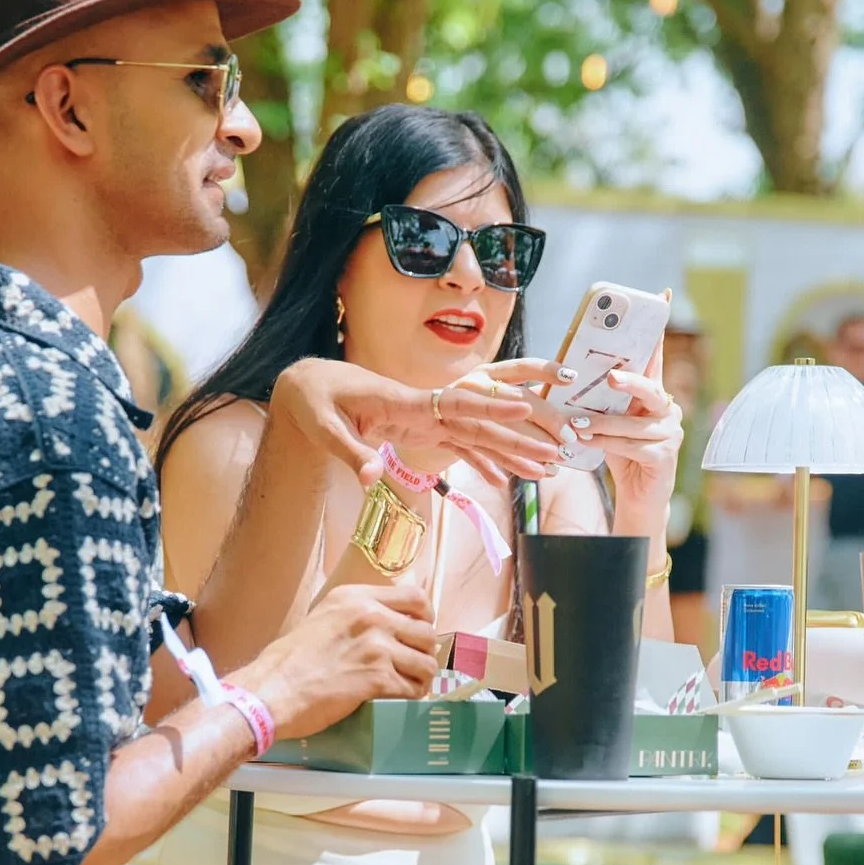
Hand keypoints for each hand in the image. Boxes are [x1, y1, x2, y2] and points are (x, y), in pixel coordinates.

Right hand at [238, 581, 438, 737]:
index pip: (415, 598)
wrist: (271, 691)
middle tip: (413, 667)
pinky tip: (400, 700)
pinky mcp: (378, 677)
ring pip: (426, 662)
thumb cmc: (289, 661)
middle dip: (424, 653)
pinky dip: (411, 697)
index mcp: (356, 597)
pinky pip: (413, 688)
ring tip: (409, 687)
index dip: (425, 618)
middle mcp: (371, 616)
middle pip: (426, 632)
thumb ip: (355, 615)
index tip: (419, 634)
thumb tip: (388, 622)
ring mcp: (376, 646)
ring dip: (421, 678)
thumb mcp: (323, 618)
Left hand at [271, 358, 558, 488]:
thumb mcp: (323, 427)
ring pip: (475, 436)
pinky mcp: (420, 431)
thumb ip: (351, 452)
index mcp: (404, 401)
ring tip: (542, 468)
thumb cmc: (315, 401)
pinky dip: (481, 462)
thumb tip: (373, 479)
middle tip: (552, 453)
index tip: (526, 410)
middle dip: (516, 439)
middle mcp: (422, 409)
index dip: (491, 408)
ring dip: (508, 452)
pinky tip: (502, 479)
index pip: (455, 404)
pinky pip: (458, 447)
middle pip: (478, 424)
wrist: (310, 385)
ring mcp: (425, 420)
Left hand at [589, 340, 682, 531]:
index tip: (660, 296)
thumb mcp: (608, 420)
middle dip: (629, 381)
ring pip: (635, 422)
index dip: (657, 329)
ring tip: (576, 425)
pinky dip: (607, 444)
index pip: (654, 357)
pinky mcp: (664, 456)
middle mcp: (667, 409)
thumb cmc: (620, 453)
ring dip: (603, 424)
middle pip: (650, 387)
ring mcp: (669, 432)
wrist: (637, 496)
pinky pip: (632, 446)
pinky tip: (587, 443)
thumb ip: (600, 399)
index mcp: (653, 394)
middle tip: (610, 376)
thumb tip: (570, 372)